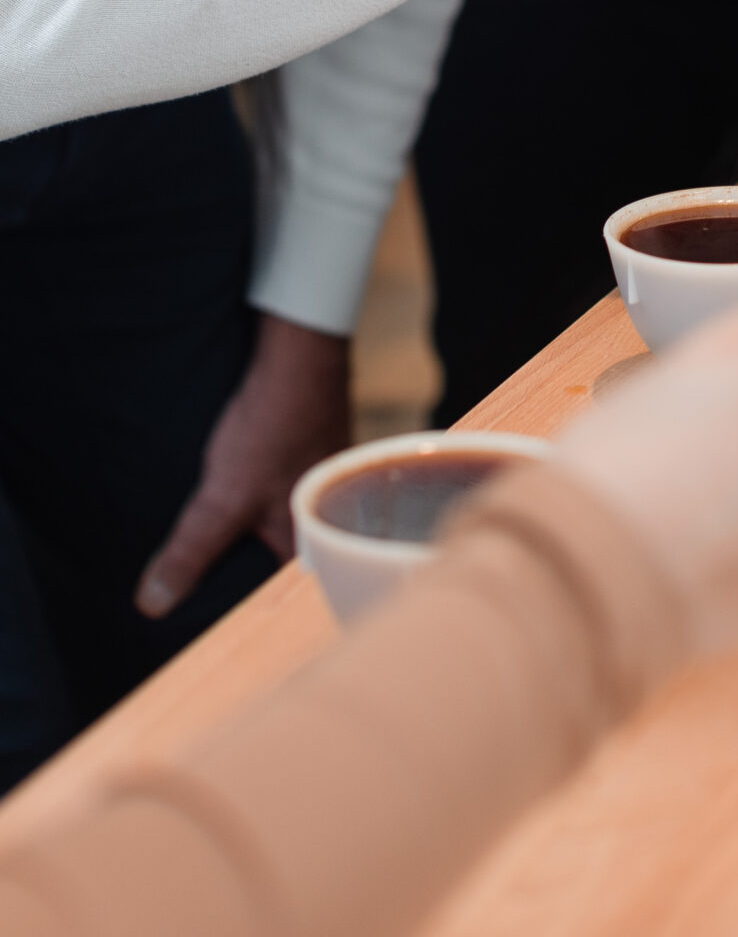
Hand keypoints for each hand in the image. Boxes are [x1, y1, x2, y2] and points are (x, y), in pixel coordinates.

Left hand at [134, 313, 350, 617]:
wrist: (300, 357)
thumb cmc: (274, 427)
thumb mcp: (222, 498)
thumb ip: (190, 552)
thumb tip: (153, 604)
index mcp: (311, 540)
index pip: (284, 597)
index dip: (254, 618)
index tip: (219, 636)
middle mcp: (326, 519)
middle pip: (284, 564)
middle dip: (249, 578)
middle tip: (205, 595)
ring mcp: (322, 486)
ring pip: (285, 527)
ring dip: (254, 538)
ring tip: (216, 553)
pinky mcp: (312, 459)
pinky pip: (285, 496)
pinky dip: (262, 504)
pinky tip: (239, 498)